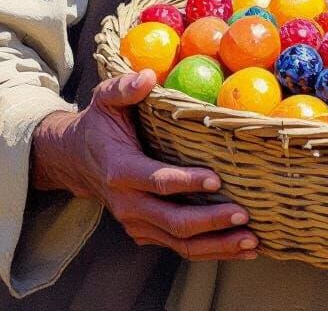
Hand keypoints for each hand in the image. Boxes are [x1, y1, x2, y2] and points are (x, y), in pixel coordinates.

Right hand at [31, 70, 258, 260]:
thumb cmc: (99, 124)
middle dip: (211, 222)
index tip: (216, 179)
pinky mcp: (146, 232)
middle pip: (173, 222)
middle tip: (244, 215)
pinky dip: (210, 250)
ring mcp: (137, 222)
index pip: (156, 180)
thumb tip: (149, 76)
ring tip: (252, 241)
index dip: (185, 182)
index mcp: (121, 170)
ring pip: (179, 243)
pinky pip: (179, 246)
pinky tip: (239, 247)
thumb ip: (125, 87)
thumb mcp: (105, 99)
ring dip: (217, 245)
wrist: (76, 160)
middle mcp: (128, 203)